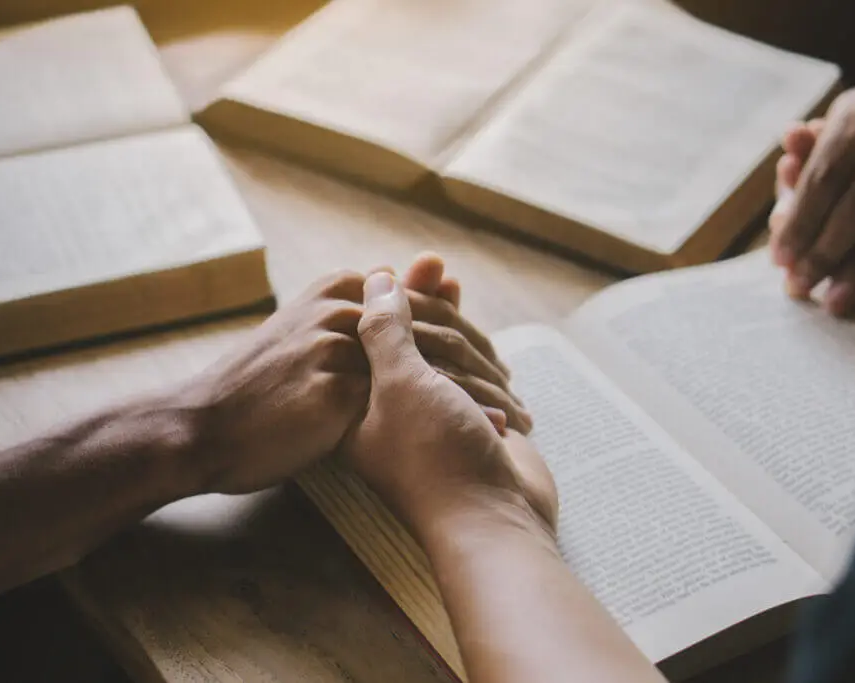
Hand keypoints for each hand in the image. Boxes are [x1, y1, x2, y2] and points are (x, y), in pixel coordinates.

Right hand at [181, 255, 527, 494]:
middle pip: (437, 329)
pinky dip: (452, 418)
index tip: (497, 369)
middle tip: (514, 392)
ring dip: (479, 393)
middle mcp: (341, 307)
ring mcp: (337, 346)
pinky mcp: (333, 388)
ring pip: (430, 363)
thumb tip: (401, 271)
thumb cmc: (260, 389)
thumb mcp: (308, 337)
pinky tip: (480, 438)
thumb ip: (359, 313)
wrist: (202, 426)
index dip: (469, 337)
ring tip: (511, 419)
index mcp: (337, 288)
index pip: (426, 305)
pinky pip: (409, 402)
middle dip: (482, 364)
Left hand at [342, 272, 555, 546]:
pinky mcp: (473, 428)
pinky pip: (473, 381)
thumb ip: (387, 331)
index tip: (408, 266)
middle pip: (410, 342)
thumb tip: (379, 278)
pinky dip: (481, 356)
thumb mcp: (400, 384)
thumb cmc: (435, 455)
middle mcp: (393, 412)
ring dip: (457, 328)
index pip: (371, 337)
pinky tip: (480, 333)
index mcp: (362, 404)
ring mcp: (436, 421)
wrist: (492, 518)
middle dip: (427, 306)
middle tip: (437, 267)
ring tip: (451, 285)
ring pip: (444, 360)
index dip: (391, 300)